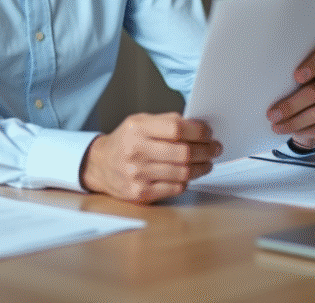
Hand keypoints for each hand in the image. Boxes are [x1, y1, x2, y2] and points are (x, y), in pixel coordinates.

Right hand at [80, 113, 220, 203]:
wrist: (100, 165)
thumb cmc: (124, 142)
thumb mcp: (139, 122)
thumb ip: (166, 122)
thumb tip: (198, 126)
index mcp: (137, 129)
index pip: (177, 128)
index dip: (199, 131)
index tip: (208, 133)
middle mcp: (136, 151)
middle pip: (183, 152)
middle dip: (206, 150)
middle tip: (214, 149)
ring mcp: (138, 174)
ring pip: (183, 172)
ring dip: (201, 167)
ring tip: (206, 162)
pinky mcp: (141, 192)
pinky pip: (175, 188)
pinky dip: (186, 181)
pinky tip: (187, 174)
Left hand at [267, 45, 314, 148]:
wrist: (307, 113)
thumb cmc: (292, 87)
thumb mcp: (289, 77)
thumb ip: (283, 72)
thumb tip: (256, 76)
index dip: (312, 65)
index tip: (296, 76)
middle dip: (290, 105)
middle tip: (271, 114)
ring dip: (294, 121)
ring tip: (275, 125)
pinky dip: (302, 130)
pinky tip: (288, 130)